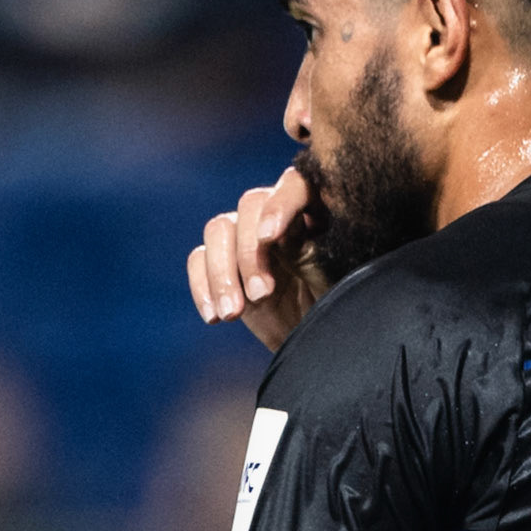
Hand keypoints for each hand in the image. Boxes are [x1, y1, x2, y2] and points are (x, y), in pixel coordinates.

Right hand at [187, 164, 329, 351]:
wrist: (314, 344)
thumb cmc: (332, 309)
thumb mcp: (330, 285)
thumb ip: (310, 257)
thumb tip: (290, 240)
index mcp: (313, 211)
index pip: (294, 185)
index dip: (279, 204)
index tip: (269, 237)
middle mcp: (275, 215)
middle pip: (249, 206)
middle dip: (249, 253)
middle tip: (261, 295)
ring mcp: (245, 237)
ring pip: (219, 231)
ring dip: (221, 273)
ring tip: (233, 314)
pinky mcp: (222, 263)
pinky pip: (198, 260)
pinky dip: (202, 287)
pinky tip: (214, 316)